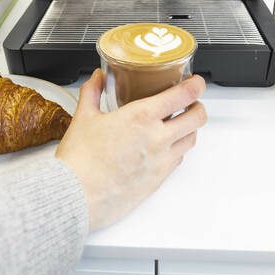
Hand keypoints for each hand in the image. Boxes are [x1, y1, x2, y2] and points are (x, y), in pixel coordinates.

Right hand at [56, 70, 206, 229]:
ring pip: (191, 139)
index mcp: (142, 117)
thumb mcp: (84, 117)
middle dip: (198, 105)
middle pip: (197, 117)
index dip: (196, 84)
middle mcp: (158, 138)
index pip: (184, 95)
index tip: (195, 81)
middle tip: (191, 102)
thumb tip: (98, 78)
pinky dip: (177, 149)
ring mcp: (161, 161)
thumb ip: (93, 91)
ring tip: (179, 123)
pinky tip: (164, 146)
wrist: (76, 196)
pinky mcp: (158, 179)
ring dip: (190, 128)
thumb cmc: (79, 160)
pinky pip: (178, 160)